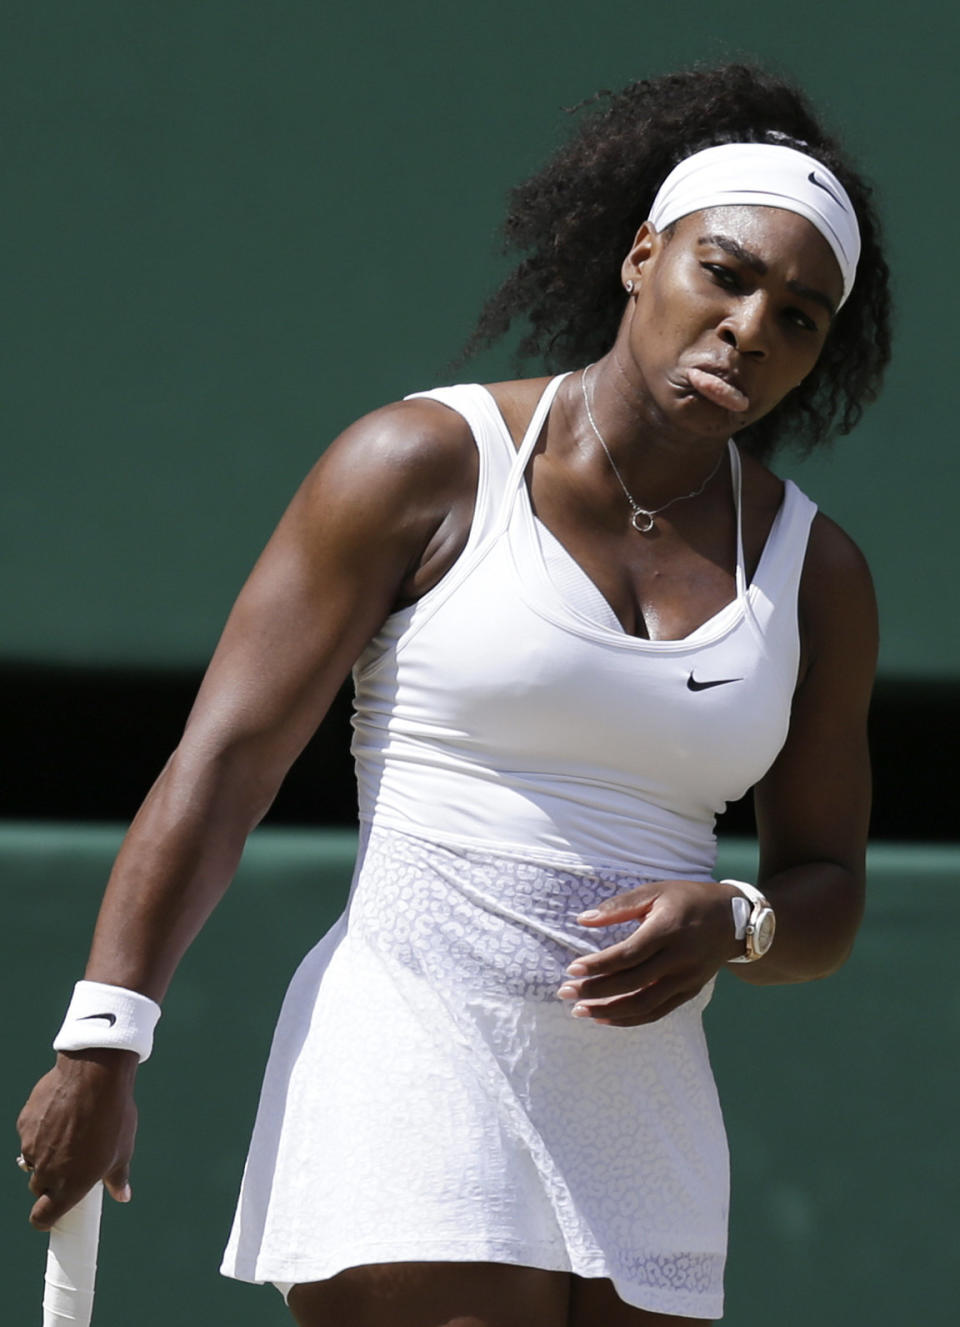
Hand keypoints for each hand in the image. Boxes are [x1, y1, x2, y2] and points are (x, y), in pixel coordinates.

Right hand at [17, 1049, 138, 1229]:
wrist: (94, 1076)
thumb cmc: (112, 1116)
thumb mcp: (122, 1151)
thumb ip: (117, 1178)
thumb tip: (123, 1195)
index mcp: (68, 1186)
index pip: (41, 1218)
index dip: (44, 1219)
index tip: (51, 1213)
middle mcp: (45, 1172)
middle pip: (39, 1188)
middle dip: (51, 1180)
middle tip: (72, 1162)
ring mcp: (31, 1147)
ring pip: (33, 1159)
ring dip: (46, 1152)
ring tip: (71, 1130)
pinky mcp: (24, 1124)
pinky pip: (30, 1134)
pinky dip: (41, 1128)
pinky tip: (61, 1112)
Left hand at [556, 878, 742, 1026]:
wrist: (734, 920)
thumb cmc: (688, 899)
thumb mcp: (655, 891)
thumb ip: (619, 906)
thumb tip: (583, 920)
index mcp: (668, 929)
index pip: (628, 954)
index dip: (598, 965)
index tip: (572, 970)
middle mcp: (679, 958)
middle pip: (632, 982)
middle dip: (595, 991)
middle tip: (565, 993)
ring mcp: (686, 979)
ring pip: (644, 1004)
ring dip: (609, 1011)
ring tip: (580, 1012)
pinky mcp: (690, 991)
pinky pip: (658, 1012)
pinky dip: (631, 1019)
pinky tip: (606, 1018)